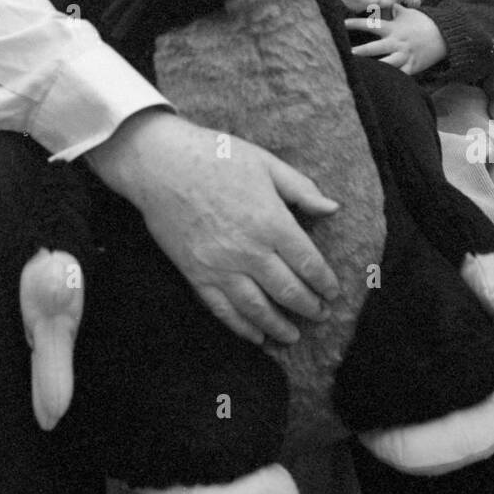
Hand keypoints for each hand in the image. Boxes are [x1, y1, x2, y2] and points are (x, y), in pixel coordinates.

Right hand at [86, 109, 341, 346]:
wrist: (160, 165)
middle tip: (321, 315)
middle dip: (308, 307)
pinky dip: (241, 327)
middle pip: (287, 290)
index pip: (308, 263)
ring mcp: (221, 266)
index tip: (332, 292)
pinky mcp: (196, 274)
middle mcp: (250, 251)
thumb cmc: (215, 157)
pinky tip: (255, 336)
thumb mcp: (265, 164)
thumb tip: (333, 208)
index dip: (324, 282)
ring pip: (257, 308)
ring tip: (293, 336)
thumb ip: (301, 189)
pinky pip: (223, 309)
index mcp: (272, 222)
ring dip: (279, 326)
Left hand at [345, 4, 447, 74]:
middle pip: (374, 48)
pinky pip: (400, 75)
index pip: (371, 25)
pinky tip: (379, 83)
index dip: (356, 23)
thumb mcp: (408, 12)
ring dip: (372, 68)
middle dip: (359, 52)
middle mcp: (397, 43)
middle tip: (344, 53)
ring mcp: (404, 56)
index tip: (342, 23)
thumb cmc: (423, 23)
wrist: (445, 35)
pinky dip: (391, 79)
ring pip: (385, 65)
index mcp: (393, 29)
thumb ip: (392, 8)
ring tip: (359, 71)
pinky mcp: (412, 67)